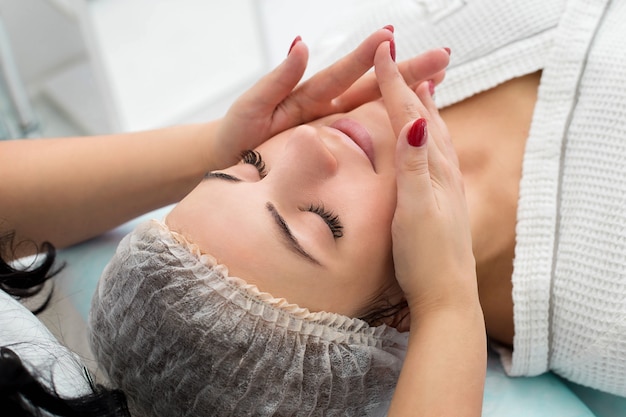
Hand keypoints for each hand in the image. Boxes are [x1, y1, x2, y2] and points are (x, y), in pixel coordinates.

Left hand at [210, 29, 449, 168]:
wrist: (229, 164)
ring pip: (378, 109)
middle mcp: (330, 109)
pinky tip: (415, 124)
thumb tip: (301, 44)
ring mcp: (336, 130)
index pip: (346, 74)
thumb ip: (278, 78)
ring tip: (440, 80)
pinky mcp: (337, 154)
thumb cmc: (237, 134)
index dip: (370, 57)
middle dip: (408, 72)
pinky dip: (393, 130)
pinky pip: (369, 142)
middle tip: (444, 57)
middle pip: (374, 87)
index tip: (394, 36)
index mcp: (311, 96)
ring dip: (408, 94)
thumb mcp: (253, 104)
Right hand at [374, 42, 476, 316]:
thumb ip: (415, 166)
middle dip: (413, 87)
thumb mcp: (415, 209)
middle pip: (428, 119)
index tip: (383, 52)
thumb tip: (416, 120)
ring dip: (427, 110)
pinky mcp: (444, 205)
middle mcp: (445, 174)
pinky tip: (431, 145)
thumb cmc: (426, 258)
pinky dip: (433, 139)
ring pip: (438, 137)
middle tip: (403, 61)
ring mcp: (447, 189)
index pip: (412, 115)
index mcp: (435, 170)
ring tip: (423, 91)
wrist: (447, 298)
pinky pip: (439, 158)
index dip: (395, 83)